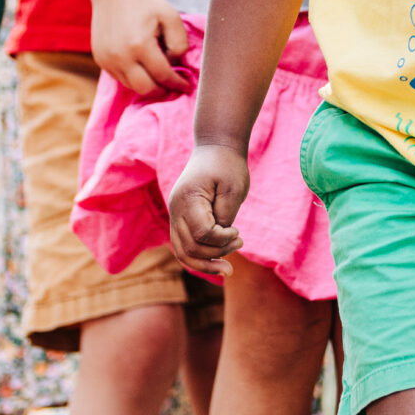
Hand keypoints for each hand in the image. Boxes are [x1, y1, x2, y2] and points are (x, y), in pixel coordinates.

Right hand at [90, 0, 193, 98]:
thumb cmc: (146, 3)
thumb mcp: (171, 17)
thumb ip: (180, 44)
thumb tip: (174, 65)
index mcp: (139, 45)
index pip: (163, 76)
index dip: (177, 83)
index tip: (186, 85)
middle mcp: (120, 56)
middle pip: (145, 89)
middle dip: (162, 90)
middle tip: (172, 84)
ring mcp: (107, 59)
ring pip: (131, 86)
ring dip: (147, 84)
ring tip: (157, 73)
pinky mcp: (100, 59)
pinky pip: (120, 78)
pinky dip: (133, 77)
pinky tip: (142, 65)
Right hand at [167, 144, 248, 278]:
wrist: (215, 146)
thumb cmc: (227, 165)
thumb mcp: (233, 188)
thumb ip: (225, 216)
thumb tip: (220, 239)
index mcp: (188, 198)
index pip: (202, 233)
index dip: (222, 240)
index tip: (238, 232)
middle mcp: (175, 209)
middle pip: (189, 247)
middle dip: (216, 254)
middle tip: (240, 244)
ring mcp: (175, 214)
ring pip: (182, 252)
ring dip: (205, 264)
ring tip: (228, 268)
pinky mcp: (180, 219)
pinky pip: (182, 246)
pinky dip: (198, 258)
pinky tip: (216, 262)